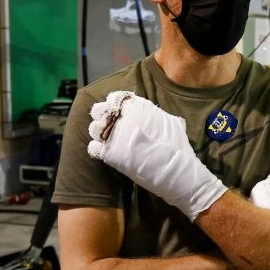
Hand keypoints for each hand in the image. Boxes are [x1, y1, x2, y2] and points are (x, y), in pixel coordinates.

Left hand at [87, 91, 226, 219]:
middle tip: (110, 126)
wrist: (175, 170)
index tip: (119, 113)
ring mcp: (114, 135)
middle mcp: (122, 117)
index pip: (116, 98)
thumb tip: (153, 113)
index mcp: (136, 107)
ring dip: (99, 132)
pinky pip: (93, 147)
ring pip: (94, 128)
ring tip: (107, 139)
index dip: (115, 105)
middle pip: (100, 110)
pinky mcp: (109, 154)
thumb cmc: (177, 147)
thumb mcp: (172, 122)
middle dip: (103, 117)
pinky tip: (105, 151)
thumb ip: (156, 114)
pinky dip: (97, 149)